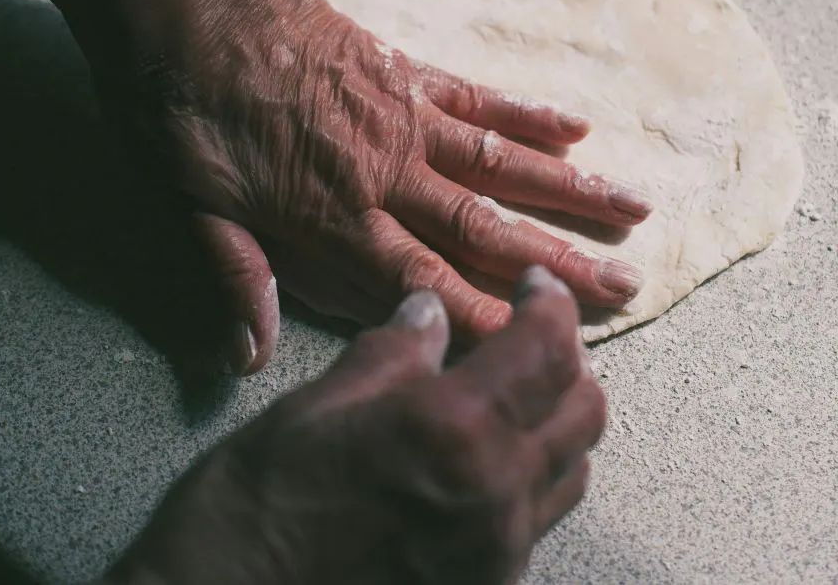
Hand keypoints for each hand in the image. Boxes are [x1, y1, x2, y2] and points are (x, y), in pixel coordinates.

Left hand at [0, 0, 651, 371]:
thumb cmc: (170, 97)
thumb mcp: (179, 197)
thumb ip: (230, 271)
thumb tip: (250, 352)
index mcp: (329, 215)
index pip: (424, 285)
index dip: (487, 321)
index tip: (545, 349)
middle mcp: (383, 171)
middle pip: (485, 228)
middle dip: (557, 264)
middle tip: (628, 285)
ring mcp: (399, 115)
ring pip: (501, 162)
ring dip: (570, 190)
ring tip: (635, 209)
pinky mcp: (400, 67)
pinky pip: (477, 96)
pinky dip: (528, 112)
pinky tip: (577, 127)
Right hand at [102, 266, 605, 584]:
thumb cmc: (252, 508)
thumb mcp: (316, 406)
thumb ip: (392, 353)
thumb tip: (430, 313)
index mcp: (455, 428)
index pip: (546, 349)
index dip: (553, 306)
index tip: (538, 286)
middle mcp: (496, 493)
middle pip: (584, 410)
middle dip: (567, 362)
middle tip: (527, 336)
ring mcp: (497, 550)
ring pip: (571, 469)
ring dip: (556, 422)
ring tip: (512, 397)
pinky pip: (536, 521)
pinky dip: (529, 478)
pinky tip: (483, 462)